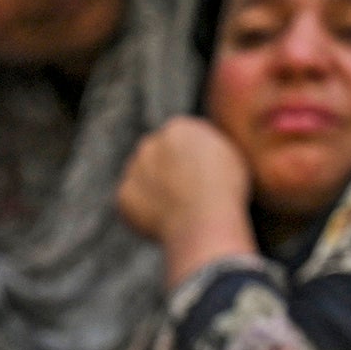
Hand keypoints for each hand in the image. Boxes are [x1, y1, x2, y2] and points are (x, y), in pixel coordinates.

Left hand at [112, 116, 257, 279]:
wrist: (203, 219)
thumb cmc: (224, 191)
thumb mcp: (228, 158)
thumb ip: (207, 149)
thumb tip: (201, 154)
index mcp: (178, 128)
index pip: (178, 140)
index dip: (188, 161)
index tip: (196, 177)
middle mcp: (150, 143)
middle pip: (155, 156)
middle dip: (165, 172)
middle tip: (183, 195)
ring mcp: (133, 169)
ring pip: (142, 179)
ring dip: (153, 192)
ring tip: (178, 211)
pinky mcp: (122, 195)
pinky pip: (131, 204)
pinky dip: (143, 214)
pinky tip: (165, 221)